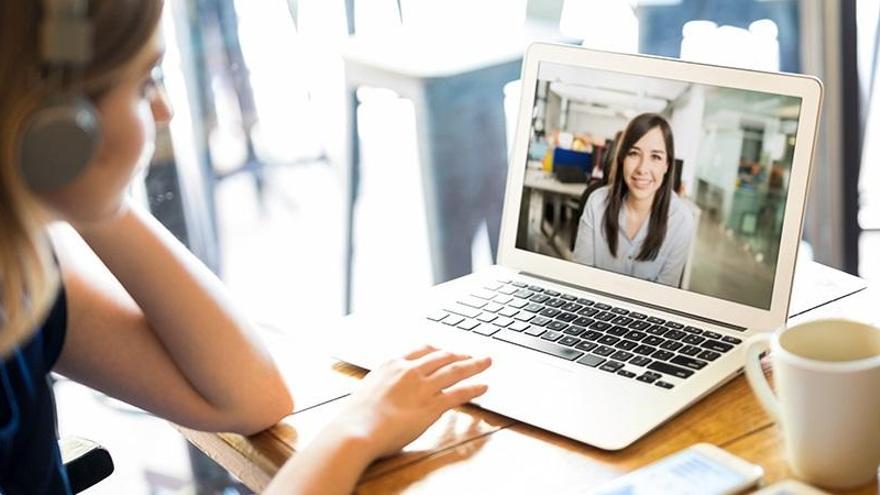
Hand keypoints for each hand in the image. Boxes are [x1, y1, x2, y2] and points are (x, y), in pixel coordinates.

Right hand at [330, 346, 491, 459]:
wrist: (358, 429)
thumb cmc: (356, 416)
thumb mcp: (368, 389)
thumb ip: (383, 384)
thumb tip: (388, 391)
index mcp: (392, 364)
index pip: (422, 350)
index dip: (438, 350)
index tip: (446, 351)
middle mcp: (410, 370)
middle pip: (442, 357)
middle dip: (459, 355)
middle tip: (471, 355)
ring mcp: (423, 387)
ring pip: (455, 371)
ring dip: (474, 365)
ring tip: (486, 362)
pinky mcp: (432, 405)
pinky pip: (458, 393)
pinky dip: (474, 388)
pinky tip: (483, 387)